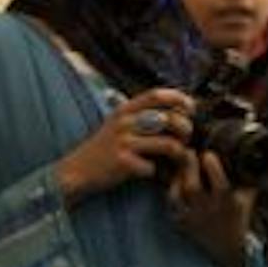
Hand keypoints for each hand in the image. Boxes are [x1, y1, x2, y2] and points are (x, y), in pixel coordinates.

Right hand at [55, 88, 191, 204]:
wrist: (76, 170)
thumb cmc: (106, 146)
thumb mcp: (120, 122)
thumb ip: (144, 112)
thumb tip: (181, 107)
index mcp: (125, 109)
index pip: (158, 94)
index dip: (180, 99)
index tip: (191, 110)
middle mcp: (124, 122)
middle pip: (171, 120)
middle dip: (186, 130)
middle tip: (186, 139)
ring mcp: (123, 142)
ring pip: (168, 144)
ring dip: (179, 153)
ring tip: (177, 157)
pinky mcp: (122, 162)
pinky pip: (153, 166)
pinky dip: (155, 171)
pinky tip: (150, 171)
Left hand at [168, 149, 255, 266]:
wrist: (228, 246)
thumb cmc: (239, 216)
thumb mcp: (248, 196)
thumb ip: (248, 177)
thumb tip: (248, 154)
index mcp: (228, 203)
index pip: (219, 183)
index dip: (212, 167)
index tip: (208, 153)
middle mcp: (208, 210)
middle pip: (193, 187)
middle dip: (189, 166)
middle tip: (188, 152)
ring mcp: (193, 217)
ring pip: (179, 195)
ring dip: (177, 177)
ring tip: (181, 166)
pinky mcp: (182, 223)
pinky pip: (171, 205)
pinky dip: (172, 191)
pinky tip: (175, 182)